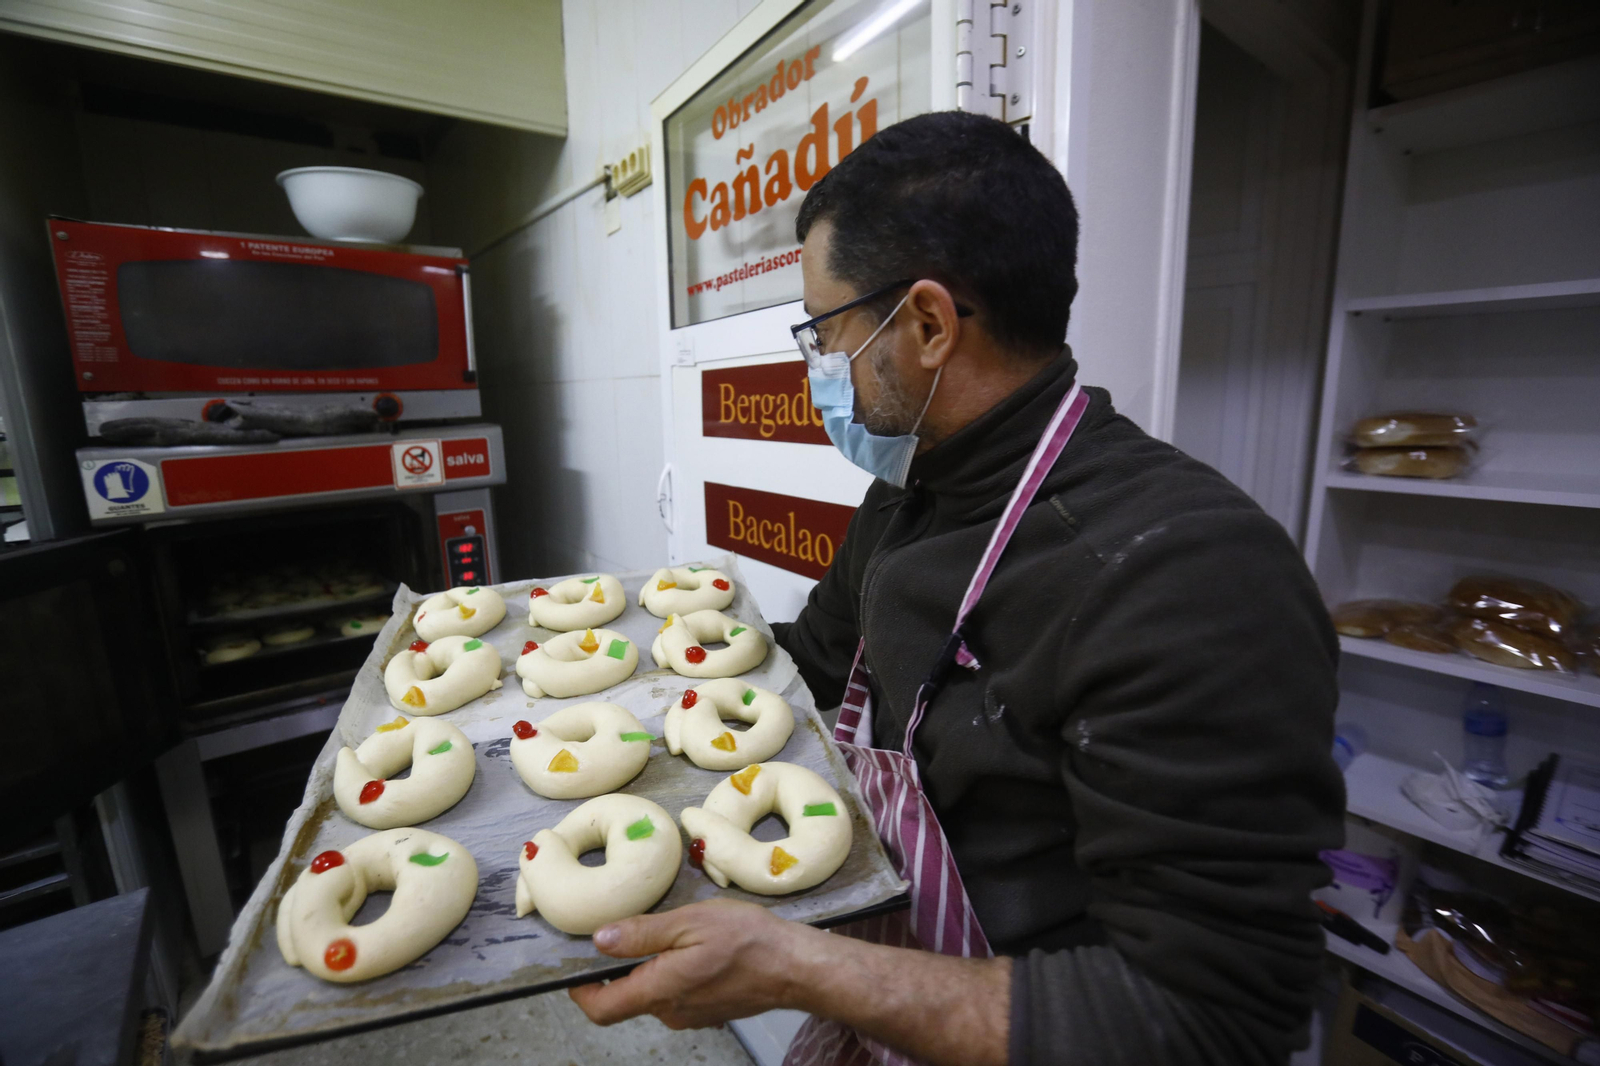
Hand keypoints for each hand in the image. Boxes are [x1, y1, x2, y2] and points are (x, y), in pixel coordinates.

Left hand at [568, 898, 815, 1029]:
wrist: (793, 966)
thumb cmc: (746, 940)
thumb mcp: (689, 923)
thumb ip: (641, 934)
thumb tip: (600, 940)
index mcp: (659, 990)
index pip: (601, 1009)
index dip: (580, 992)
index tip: (573, 968)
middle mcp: (669, 1011)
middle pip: (626, 1000)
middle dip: (617, 971)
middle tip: (622, 932)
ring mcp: (689, 1015)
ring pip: (652, 995)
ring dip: (648, 969)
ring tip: (666, 933)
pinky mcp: (706, 1010)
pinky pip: (675, 995)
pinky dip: (671, 973)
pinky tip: (691, 947)